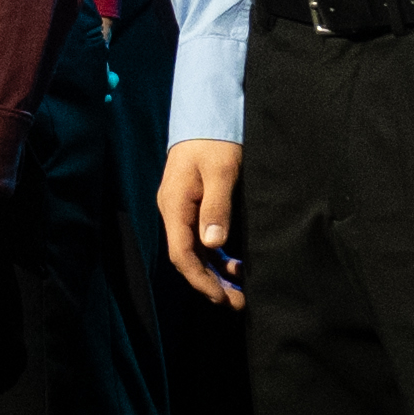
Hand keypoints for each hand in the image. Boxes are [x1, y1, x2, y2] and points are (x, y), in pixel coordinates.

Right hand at [154, 135, 245, 307]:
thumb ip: (216, 207)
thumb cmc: (215, 139)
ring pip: (194, 251)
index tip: (222, 297)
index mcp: (174, 205)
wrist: (208, 111)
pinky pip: (200, 239)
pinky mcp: (193, 204)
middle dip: (210, 283)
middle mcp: (173, 211)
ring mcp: (182, 209)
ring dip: (215, 272)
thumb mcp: (221, 171)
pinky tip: (235, 264)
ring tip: (239, 290)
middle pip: (187, 258)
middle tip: (238, 303)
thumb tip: (214, 244)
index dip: (201, 280)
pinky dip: (217, 256)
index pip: (182, 254)